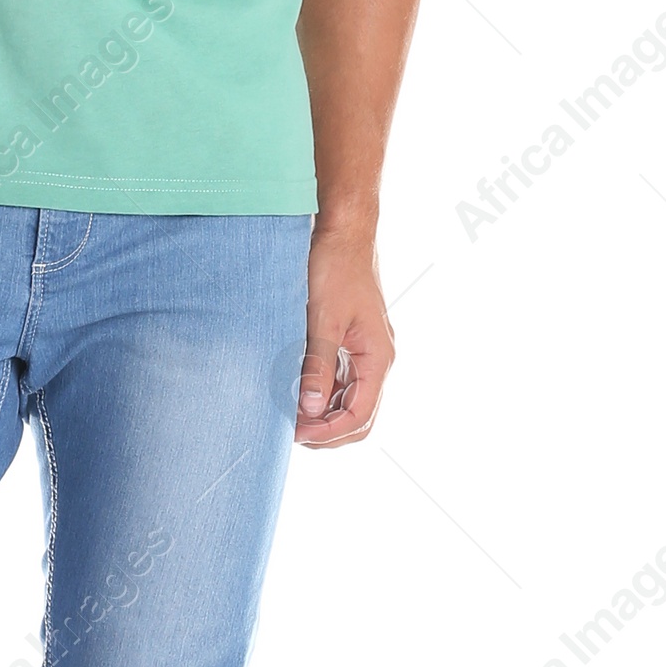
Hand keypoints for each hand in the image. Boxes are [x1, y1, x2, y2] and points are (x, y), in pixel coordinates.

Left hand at [295, 229, 394, 448]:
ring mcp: (363, 352)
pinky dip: (319, 393)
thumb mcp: (323, 319)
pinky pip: (339, 381)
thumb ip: (318, 365)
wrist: (342, 232)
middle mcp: (376, 360)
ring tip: (287, 413)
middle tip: (289, 430)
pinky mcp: (349, 343)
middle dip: (326, 430)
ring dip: (322, 414)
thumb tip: (310, 409)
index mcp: (378, 357)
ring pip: (347, 401)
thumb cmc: (336, 268)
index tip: (295, 434)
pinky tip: (294, 391)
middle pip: (358, 416)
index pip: (360, 415)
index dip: (328, 432)